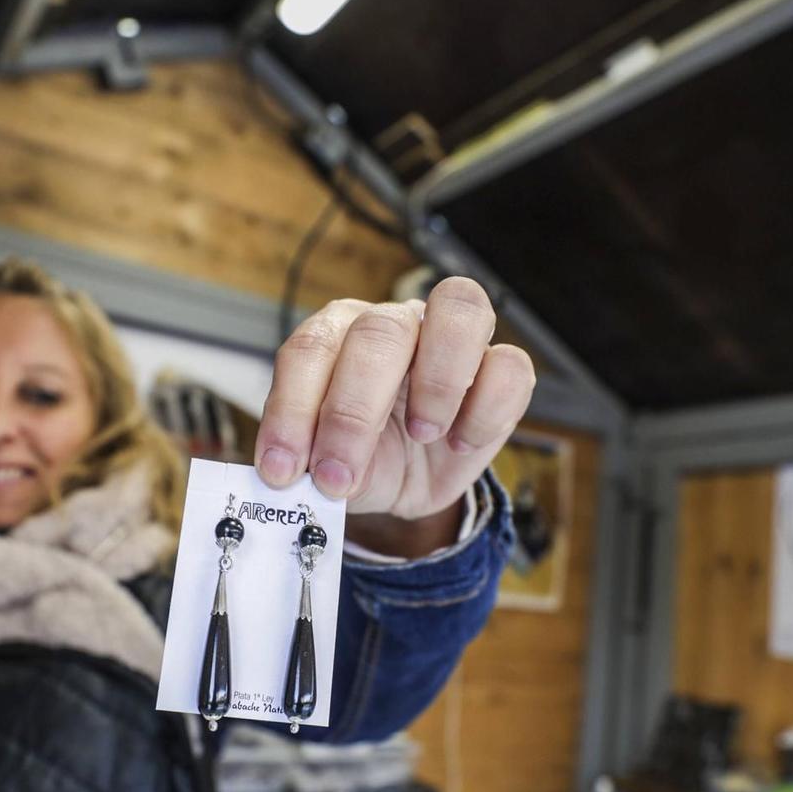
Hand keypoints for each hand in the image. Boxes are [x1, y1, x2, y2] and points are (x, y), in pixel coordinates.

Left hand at [256, 277, 534, 521]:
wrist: (404, 484)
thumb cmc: (359, 459)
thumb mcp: (322, 467)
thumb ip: (305, 462)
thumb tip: (292, 477)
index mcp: (338, 334)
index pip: (311, 348)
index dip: (294, 409)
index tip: (283, 468)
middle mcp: (395, 323)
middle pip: (381, 330)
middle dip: (353, 412)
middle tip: (338, 473)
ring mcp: (454, 339)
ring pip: (460, 307)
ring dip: (438, 381)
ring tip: (422, 434)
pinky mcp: (502, 371)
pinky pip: (510, 366)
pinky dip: (484, 410)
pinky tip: (459, 443)